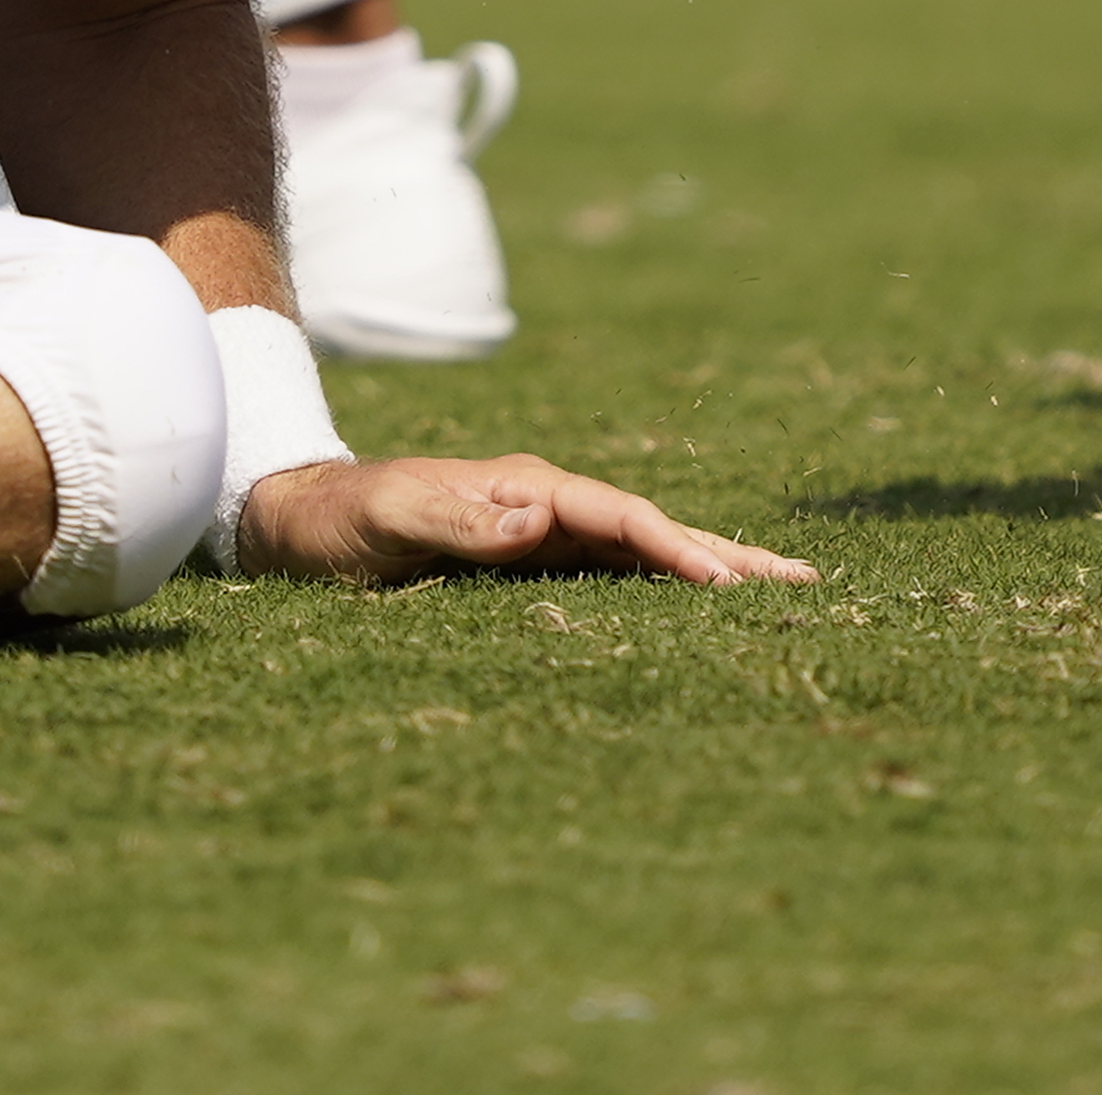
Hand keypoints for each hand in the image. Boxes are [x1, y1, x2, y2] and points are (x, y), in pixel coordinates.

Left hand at [237, 450, 816, 587]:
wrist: (296, 519)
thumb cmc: (336, 519)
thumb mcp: (384, 516)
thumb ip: (452, 517)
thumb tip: (534, 518)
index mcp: (522, 487)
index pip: (617, 516)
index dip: (674, 549)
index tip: (729, 585)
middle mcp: (542, 505)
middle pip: (650, 529)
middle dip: (723, 554)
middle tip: (804, 584)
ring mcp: (541, 534)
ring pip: (640, 554)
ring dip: (706, 572)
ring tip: (778, 596)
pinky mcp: (529, 564)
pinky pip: (610, 577)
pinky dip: (661, 590)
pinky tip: (696, 614)